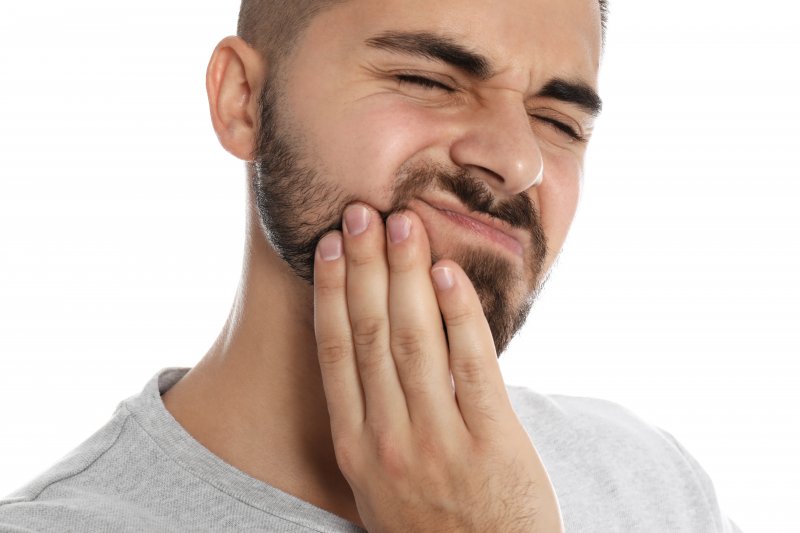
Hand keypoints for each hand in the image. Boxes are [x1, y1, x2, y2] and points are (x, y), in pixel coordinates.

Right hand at [313, 203, 562, 532]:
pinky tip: (449, 274)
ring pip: (415, 342)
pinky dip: (459, 315)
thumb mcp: (380, 485)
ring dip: (406, 277)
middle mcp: (389, 440)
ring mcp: (439, 442)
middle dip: (364, 267)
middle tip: (362, 213)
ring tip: (402, 225)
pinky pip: (472, 367)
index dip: (331, 293)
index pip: (336, 353)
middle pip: (370, 335)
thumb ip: (374, 424)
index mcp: (356, 448)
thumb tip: (375, 354)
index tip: (328, 246)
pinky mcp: (491, 444)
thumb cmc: (431, 526)